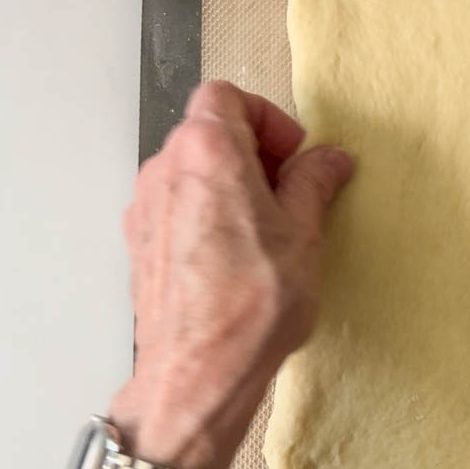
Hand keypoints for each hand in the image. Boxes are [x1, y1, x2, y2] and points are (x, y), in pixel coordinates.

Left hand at [111, 81, 352, 468]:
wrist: (199, 373)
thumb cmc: (253, 303)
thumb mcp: (305, 233)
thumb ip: (314, 183)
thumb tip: (329, 159)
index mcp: (207, 151)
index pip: (227, 96)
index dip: (267, 118)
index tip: (295, 156)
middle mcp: (166, 170)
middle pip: (208, 131)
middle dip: (253, 152)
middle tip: (290, 192)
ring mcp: (146, 209)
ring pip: (192, 171)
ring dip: (231, 185)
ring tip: (268, 231)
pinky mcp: (140, 245)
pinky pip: (178, 208)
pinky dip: (208, 214)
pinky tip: (238, 257)